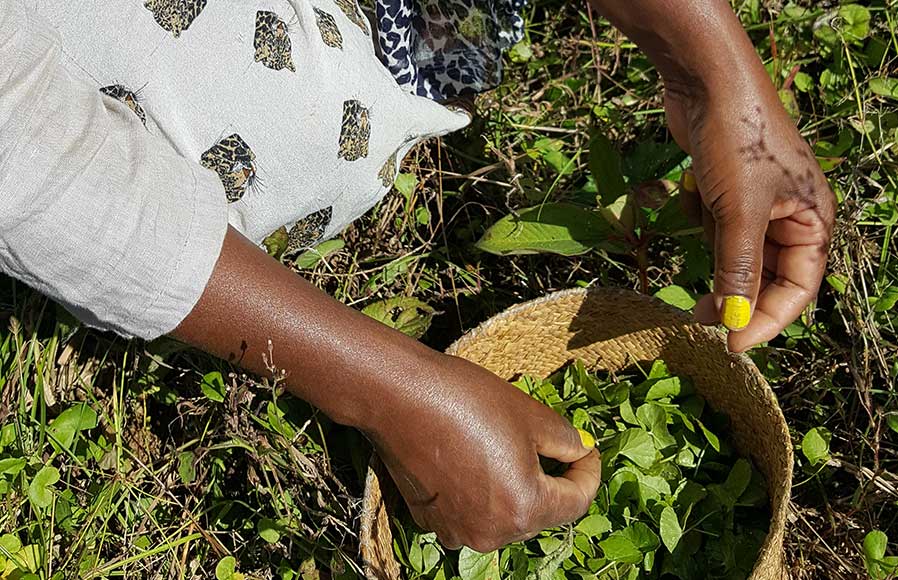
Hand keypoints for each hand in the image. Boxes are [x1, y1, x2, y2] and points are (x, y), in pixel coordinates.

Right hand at [365, 353, 600, 551]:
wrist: (399, 397)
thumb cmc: (468, 401)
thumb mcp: (532, 415)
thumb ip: (567, 442)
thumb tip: (579, 452)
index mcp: (525, 509)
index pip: (578, 502)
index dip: (590, 472)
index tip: (587, 449)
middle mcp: (492, 534)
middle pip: (540, 513)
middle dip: (551, 481)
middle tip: (551, 446)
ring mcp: (458, 532)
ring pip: (505, 515)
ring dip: (515, 488)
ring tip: (507, 450)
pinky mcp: (431, 521)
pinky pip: (471, 513)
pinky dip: (481, 493)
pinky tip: (472, 459)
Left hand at [663, 72, 835, 351]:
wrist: (707, 81)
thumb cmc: (737, 141)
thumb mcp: (739, 212)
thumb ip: (737, 268)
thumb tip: (734, 319)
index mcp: (812, 219)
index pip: (797, 288)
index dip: (766, 320)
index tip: (730, 344)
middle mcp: (789, 214)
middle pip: (765, 275)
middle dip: (734, 296)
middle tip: (700, 318)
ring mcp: (756, 202)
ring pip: (735, 253)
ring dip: (714, 261)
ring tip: (696, 267)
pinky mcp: (725, 190)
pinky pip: (714, 227)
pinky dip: (701, 223)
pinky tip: (692, 196)